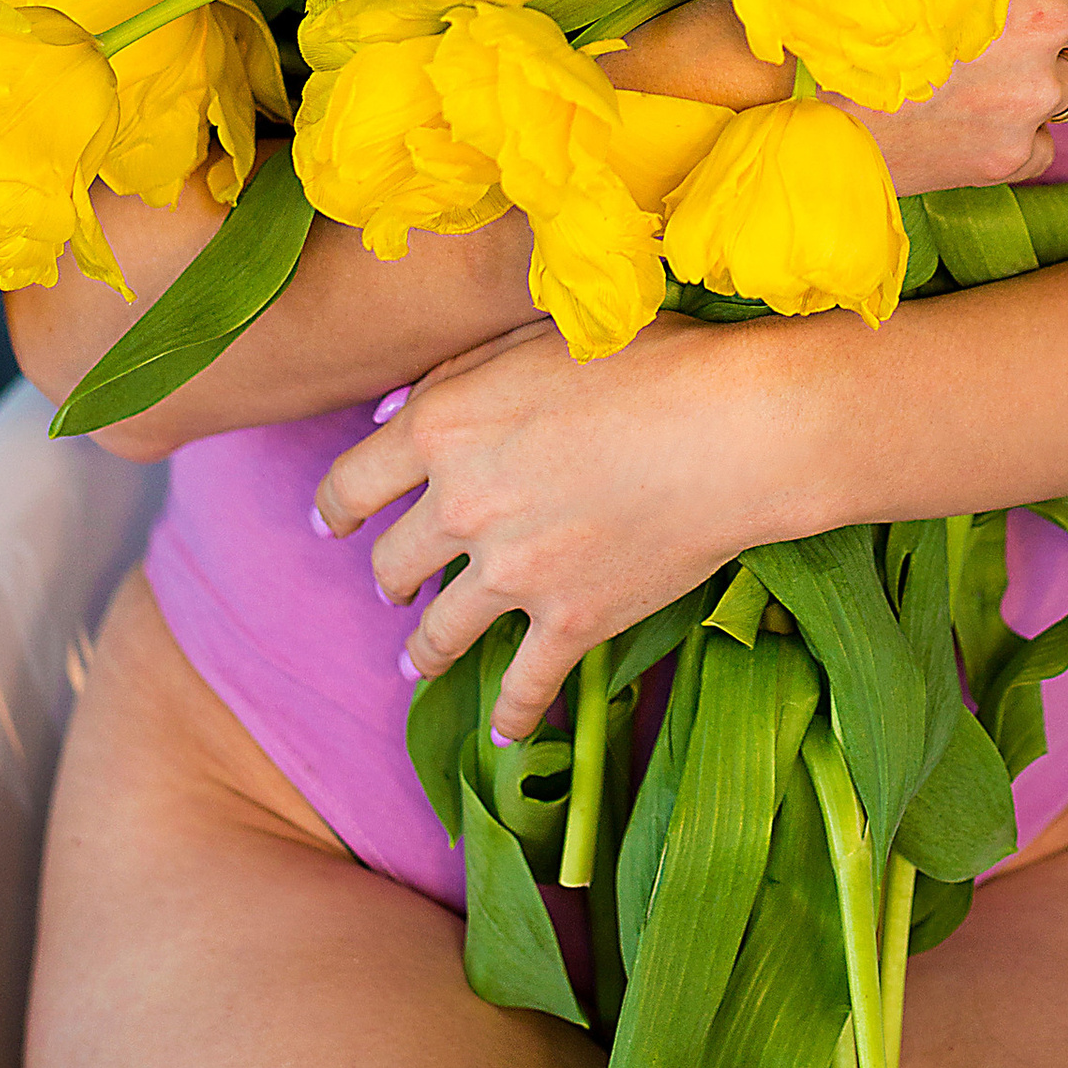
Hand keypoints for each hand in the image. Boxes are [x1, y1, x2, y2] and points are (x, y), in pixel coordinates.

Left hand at [312, 308, 787, 740]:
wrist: (735, 426)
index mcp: (443, 429)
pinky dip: (512, 714)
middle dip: (388, 576)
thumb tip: (391, 418)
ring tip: (418, 659)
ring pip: (438, 634)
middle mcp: (462, 507)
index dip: (335, 507)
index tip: (332, 524)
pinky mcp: (572, 622)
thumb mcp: (534, 337)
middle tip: (394, 584)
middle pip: (390, 563)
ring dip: (422, 650)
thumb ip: (456, 376)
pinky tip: (505, 730)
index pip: (351, 482)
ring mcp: (514, 574)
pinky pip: (524, 687)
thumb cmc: (647, 358)